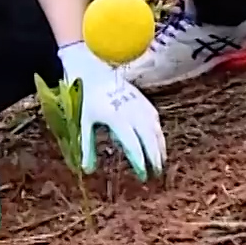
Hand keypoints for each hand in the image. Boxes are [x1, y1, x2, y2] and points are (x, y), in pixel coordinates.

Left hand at [58, 42, 165, 180]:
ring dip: (160, 145)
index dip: (139, 159)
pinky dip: (158, 132)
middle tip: (156, 173)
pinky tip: (159, 142)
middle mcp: (131, 111)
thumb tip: (87, 170)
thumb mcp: (85, 122)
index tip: (143, 173)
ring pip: (154, 128)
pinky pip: (155, 118)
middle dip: (154, 156)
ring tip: (161, 161)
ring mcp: (139, 104)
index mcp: (116, 117)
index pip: (132, 142)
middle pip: (148, 137)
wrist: (95, 71)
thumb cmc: (88, 98)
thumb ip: (87, 146)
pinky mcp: (143, 99)